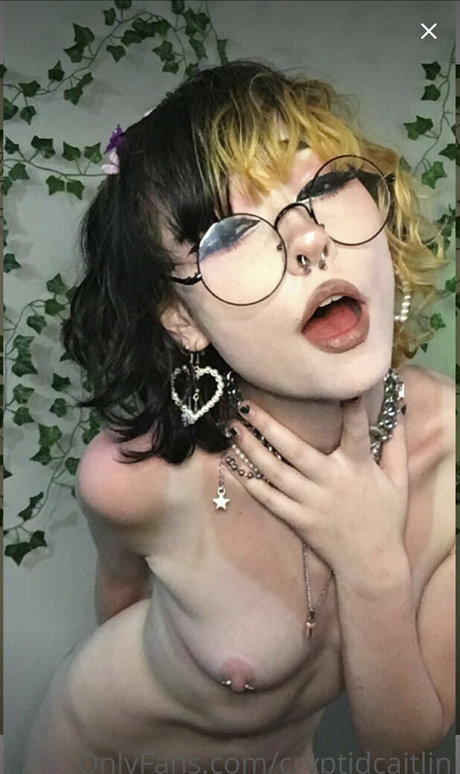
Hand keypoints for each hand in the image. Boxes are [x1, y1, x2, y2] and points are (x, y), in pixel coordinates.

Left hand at [226, 397, 408, 579]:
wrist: (373, 564)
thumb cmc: (387, 518)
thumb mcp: (398, 480)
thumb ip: (397, 445)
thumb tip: (399, 410)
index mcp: (358, 467)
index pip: (356, 432)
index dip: (351, 410)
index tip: (341, 387)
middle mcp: (331, 481)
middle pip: (295, 450)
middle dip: (268, 425)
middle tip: (245, 405)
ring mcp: (312, 502)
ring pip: (276, 472)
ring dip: (252, 450)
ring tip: (233, 430)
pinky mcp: (300, 520)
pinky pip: (271, 500)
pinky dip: (254, 485)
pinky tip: (237, 467)